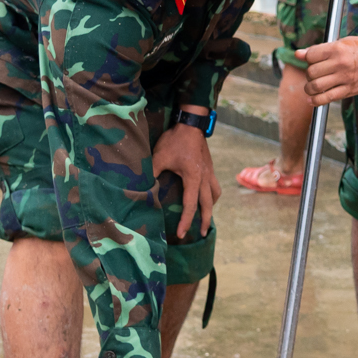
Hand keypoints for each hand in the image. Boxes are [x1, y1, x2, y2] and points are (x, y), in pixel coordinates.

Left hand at [152, 121, 219, 238]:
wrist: (191, 123)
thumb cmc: (175, 140)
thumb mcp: (159, 156)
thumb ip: (152, 173)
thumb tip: (142, 188)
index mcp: (194, 178)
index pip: (191, 205)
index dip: (186, 221)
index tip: (182, 234)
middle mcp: (205, 177)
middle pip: (208, 205)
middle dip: (205, 220)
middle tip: (203, 233)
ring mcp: (210, 172)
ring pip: (215, 194)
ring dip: (211, 207)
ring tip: (206, 215)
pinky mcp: (209, 167)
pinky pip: (214, 185)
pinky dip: (212, 194)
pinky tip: (206, 195)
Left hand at [302, 33, 357, 104]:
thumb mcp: (342, 43)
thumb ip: (320, 50)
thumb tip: (298, 54)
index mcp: (337, 48)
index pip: (310, 56)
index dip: (307, 59)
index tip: (311, 61)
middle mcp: (340, 63)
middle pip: (311, 72)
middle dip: (309, 74)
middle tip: (314, 74)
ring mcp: (346, 77)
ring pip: (316, 86)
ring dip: (309, 88)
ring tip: (312, 86)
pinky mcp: (351, 89)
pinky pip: (328, 97)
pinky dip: (316, 101)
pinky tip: (312, 100)